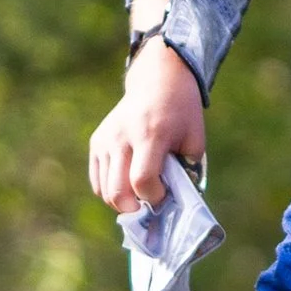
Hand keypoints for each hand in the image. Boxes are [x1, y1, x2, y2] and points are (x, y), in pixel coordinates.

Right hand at [88, 40, 206, 211]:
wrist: (158, 82)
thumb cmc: (181, 113)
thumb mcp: (194, 139)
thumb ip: (187, 171)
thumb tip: (174, 203)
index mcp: (150, 134)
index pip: (142, 179)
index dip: (155, 197)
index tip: (166, 196)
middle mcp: (122, 137)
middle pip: (117, 191)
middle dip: (136, 208)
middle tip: (151, 206)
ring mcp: (105, 140)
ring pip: (105, 191)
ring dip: (124, 201)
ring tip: (142, 193)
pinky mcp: (96, 142)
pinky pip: (98, 182)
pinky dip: (112, 191)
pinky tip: (129, 184)